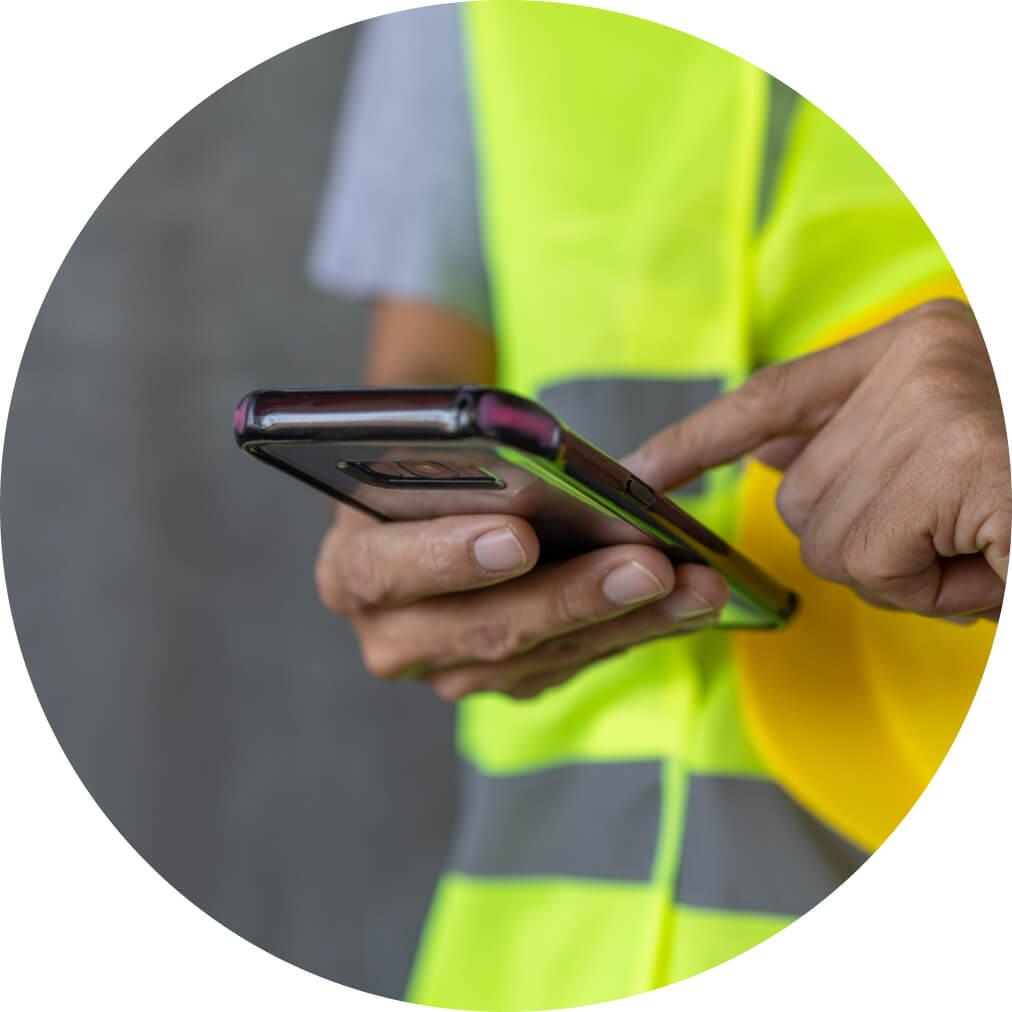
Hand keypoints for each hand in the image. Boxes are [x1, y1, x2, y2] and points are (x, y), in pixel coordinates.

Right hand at [315, 506, 727, 700]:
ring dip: (627, 621)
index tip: (520, 537)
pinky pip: (571, 664)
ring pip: (543, 656)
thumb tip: (560, 472)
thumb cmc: (430, 474)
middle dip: (573, 596)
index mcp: (353, 572)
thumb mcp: (426, 459)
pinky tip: (684, 605)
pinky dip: (632, 632)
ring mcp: (449, 670)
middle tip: (645, 566)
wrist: (428, 516)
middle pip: (484, 627)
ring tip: (694, 586)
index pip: (388, 570)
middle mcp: (392, 636)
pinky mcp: (503, 681)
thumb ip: (467, 467)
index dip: (452, 556)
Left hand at [626, 299, 1008, 619]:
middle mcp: (915, 361)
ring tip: (985, 547)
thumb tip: (770, 460)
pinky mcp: (961, 463)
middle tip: (953, 539)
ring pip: (830, 542)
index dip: (696, 442)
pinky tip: (992, 561)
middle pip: (799, 495)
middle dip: (864, 542)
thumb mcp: (950, 438)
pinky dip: (933, 592)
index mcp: (912, 343)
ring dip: (905, 573)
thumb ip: (853, 442)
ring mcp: (935, 405)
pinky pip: (877, 565)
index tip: (637, 474)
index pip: (770, 396)